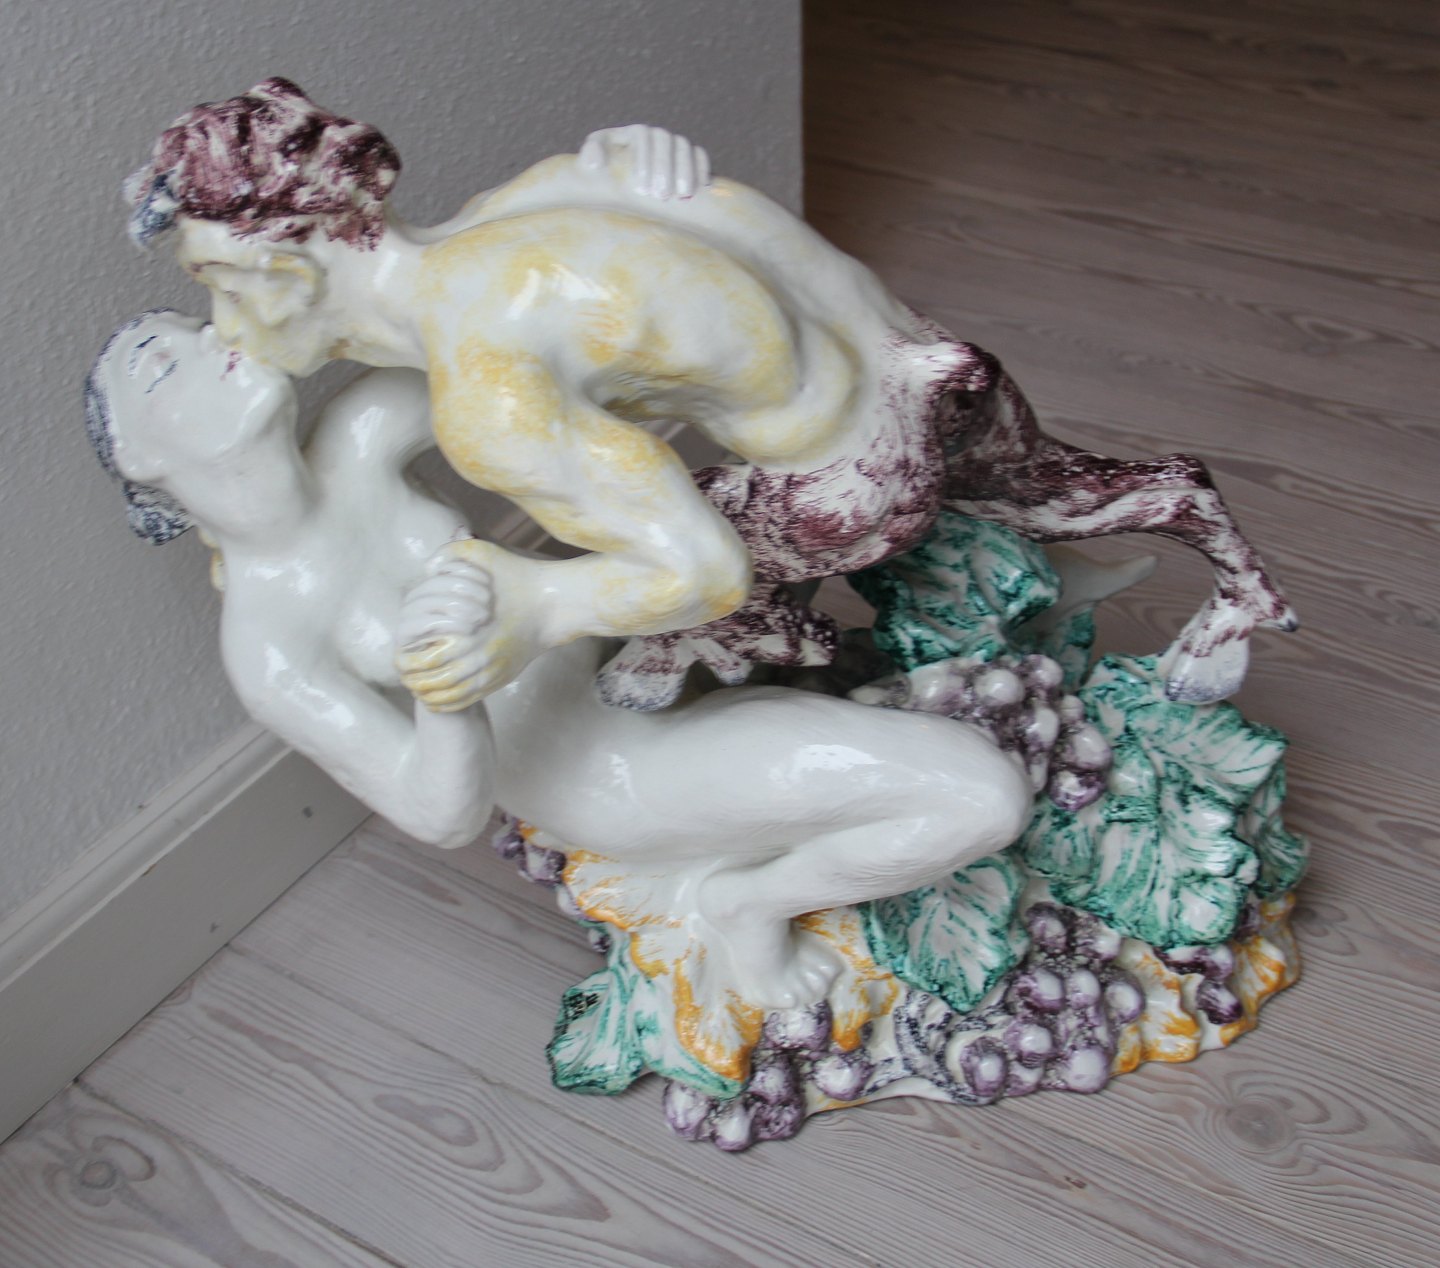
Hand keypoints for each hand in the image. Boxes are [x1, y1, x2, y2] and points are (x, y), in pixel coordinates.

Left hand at [395, 542, 536, 709]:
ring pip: (452, 695)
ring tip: (415, 688)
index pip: (427, 659)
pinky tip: (435, 698)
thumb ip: (452, 553)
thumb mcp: (484, 553)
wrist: (552, 602)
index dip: (408, 661)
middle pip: (436, 681)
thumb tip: (426, 567)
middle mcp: (481, 657)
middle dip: (414, 681)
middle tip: (402, 675)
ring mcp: (494, 671)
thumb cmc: (516, 576)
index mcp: (469, 632)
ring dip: (429, 695)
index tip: (398, 656)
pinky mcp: (503, 678)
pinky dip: (448, 703)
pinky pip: (470, 699)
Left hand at [578, 124, 710, 199]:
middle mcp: (656, 134)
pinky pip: (700, 155)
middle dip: (664, 169)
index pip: (642, 137)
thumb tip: (596, 162)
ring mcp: (674, 143)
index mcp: (633, 132)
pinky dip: (702, 167)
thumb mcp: (594, 160)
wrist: (623, 179)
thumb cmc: (607, 170)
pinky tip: (702, 186)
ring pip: (684, 148)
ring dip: (685, 170)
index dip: (644, 160)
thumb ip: (591, 154)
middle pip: (665, 141)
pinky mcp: (689, 156)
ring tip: (682, 195)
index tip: (641, 189)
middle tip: (661, 196)